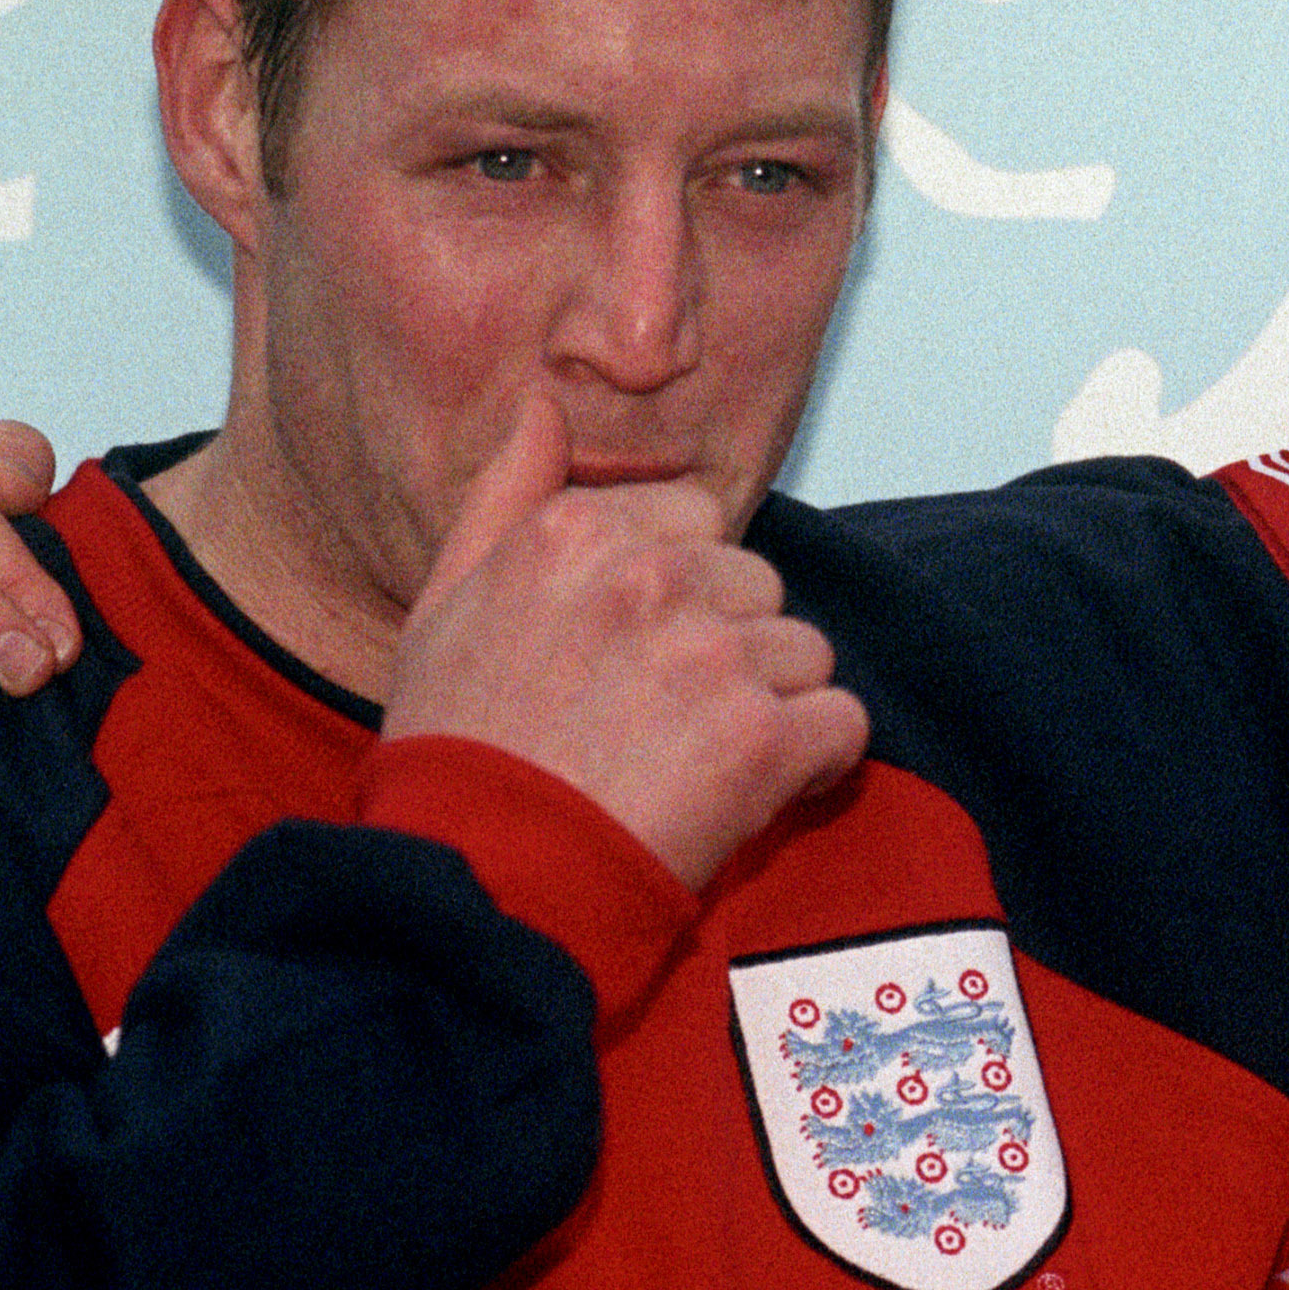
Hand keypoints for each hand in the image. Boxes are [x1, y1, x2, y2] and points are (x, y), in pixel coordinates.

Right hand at [387, 403, 867, 890]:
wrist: (479, 883)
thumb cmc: (458, 753)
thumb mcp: (446, 604)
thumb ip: (505, 495)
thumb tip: (542, 406)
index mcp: (576, 532)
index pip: (695, 520)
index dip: (682, 592)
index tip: (638, 656)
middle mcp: (648, 575)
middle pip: (758, 586)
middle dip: (730, 649)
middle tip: (661, 725)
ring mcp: (712, 653)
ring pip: (804, 653)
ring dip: (771, 710)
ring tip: (692, 767)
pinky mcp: (763, 736)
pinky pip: (842, 724)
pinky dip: (814, 766)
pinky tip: (751, 796)